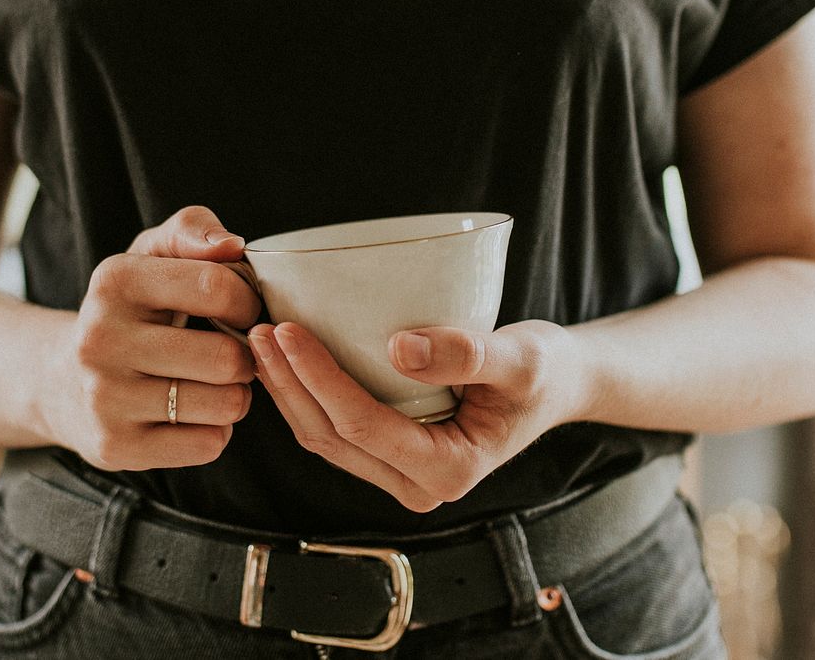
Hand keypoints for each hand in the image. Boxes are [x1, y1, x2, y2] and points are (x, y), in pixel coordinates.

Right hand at [41, 206, 260, 469]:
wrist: (59, 382)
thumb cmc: (130, 311)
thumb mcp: (151, 256)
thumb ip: (193, 231)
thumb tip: (231, 246)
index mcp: (114, 282)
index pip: (218, 288)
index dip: (248, 302)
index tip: (241, 310)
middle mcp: (100, 340)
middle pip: (227, 358)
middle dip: (245, 356)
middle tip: (230, 354)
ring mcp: (105, 399)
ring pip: (225, 405)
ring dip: (235, 396)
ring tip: (213, 383)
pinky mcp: (116, 447)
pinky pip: (209, 444)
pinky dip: (215, 430)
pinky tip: (192, 414)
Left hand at [248, 320, 592, 511]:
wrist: (554, 386)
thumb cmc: (544, 372)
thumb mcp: (521, 360)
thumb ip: (468, 354)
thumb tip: (400, 349)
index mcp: (448, 470)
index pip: (363, 425)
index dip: (319, 378)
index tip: (287, 330)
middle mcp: (417, 484)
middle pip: (331, 437)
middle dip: (289, 385)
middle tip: (259, 330)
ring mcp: (400, 473)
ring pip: (325, 438)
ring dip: (289, 391)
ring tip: (261, 341)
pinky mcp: (391, 454)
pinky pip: (336, 430)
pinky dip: (307, 395)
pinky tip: (288, 360)